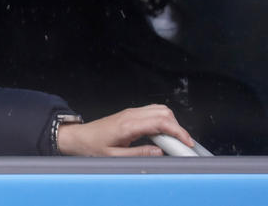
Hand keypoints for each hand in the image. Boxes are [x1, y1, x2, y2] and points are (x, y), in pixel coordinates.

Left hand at [56, 105, 193, 156]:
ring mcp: (131, 113)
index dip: (178, 131)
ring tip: (174, 140)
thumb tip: (160, 152)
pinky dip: (163, 120)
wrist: (79, 137)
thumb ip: (139, 154)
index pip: (160, 122)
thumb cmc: (92, 147)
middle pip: (163, 112)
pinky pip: (152, 112)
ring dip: (171, 122)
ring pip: (159, 109)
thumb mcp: (115, 157)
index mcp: (128, 125)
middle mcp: (131, 115)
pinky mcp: (130, 115)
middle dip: (178, 127)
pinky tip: (163, 134)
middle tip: (183, 144)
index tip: (187, 142)